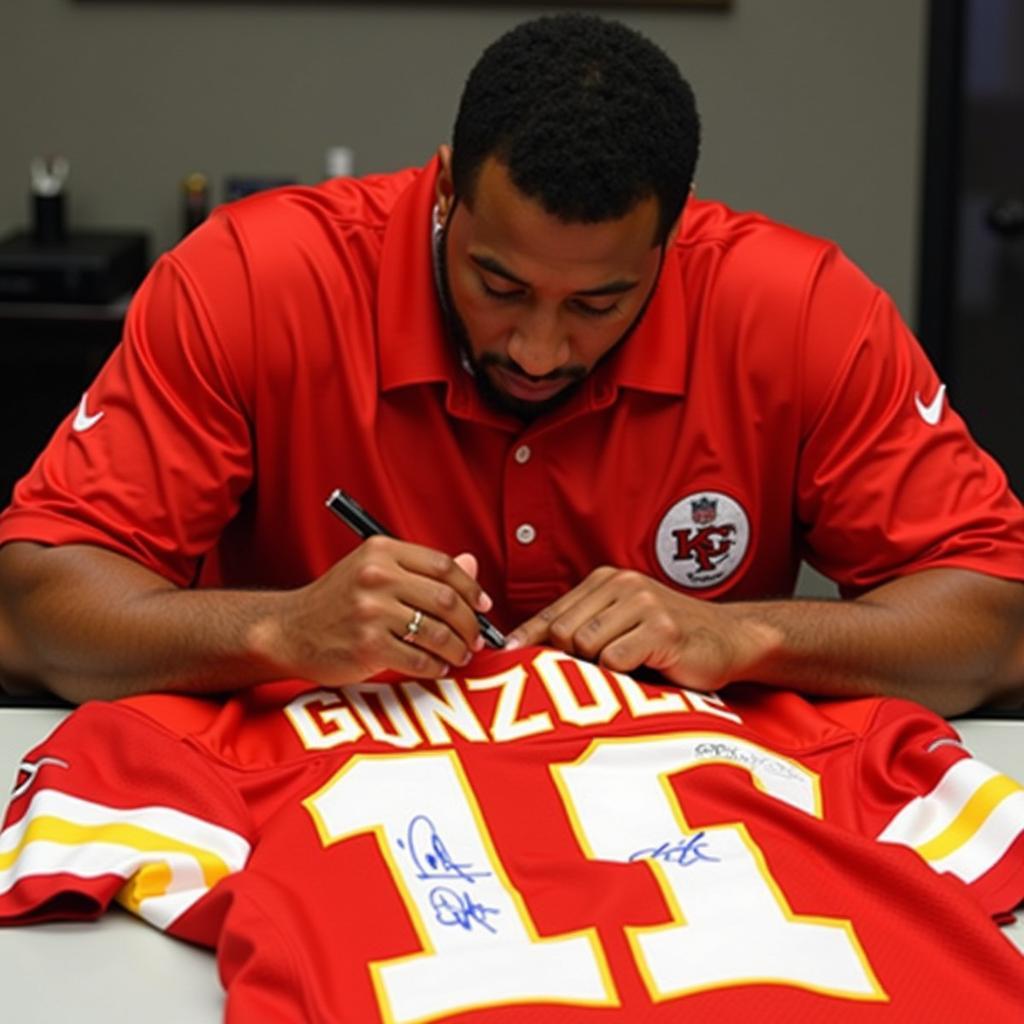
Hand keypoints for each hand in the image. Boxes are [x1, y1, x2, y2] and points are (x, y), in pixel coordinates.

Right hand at [262, 538, 492, 683]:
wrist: (289, 631)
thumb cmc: (337, 602)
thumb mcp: (374, 572)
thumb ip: (422, 570)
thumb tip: (472, 565)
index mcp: (381, 551)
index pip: (443, 566)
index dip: (471, 588)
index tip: (483, 606)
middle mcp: (376, 577)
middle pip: (446, 600)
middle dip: (470, 624)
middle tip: (476, 638)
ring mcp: (371, 612)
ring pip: (437, 632)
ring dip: (457, 648)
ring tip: (459, 654)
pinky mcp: (367, 646)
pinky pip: (419, 659)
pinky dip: (436, 666)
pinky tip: (437, 666)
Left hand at [506, 567, 778, 690]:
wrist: (730, 640)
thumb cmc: (669, 640)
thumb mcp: (620, 625)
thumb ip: (580, 630)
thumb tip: (522, 648)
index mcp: (606, 580)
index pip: (554, 612)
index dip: (529, 637)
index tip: (506, 655)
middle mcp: (622, 584)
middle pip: (565, 632)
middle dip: (570, 659)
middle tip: (592, 674)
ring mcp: (643, 602)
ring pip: (587, 646)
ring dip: (600, 668)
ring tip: (624, 671)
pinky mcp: (661, 627)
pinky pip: (615, 660)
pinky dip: (623, 674)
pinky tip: (643, 669)